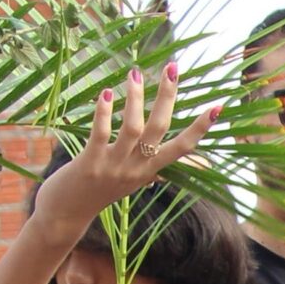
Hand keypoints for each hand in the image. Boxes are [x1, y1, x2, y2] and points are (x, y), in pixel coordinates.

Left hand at [35, 68, 218, 227]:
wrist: (67, 215)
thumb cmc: (99, 193)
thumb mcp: (133, 183)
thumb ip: (156, 171)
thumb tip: (184, 169)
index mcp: (149, 171)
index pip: (183, 147)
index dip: (200, 128)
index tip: (217, 107)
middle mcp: (136, 169)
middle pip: (160, 129)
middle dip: (168, 97)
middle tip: (173, 68)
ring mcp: (114, 167)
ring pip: (133, 129)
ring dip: (136, 99)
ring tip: (136, 73)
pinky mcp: (90, 164)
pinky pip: (101, 135)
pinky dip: (105, 113)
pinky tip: (106, 93)